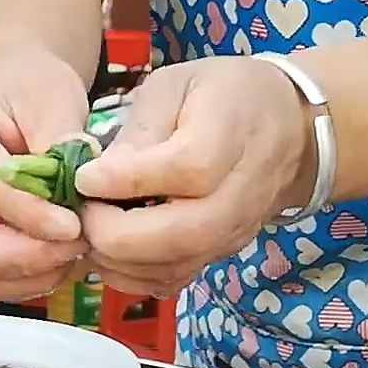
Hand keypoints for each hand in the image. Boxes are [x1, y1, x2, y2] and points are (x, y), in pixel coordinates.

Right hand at [0, 47, 93, 302]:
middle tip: (78, 245)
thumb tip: (79, 196)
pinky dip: (30, 279)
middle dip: (28, 260)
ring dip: (33, 276)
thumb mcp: (53, 96)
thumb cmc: (29, 84)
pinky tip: (61, 254)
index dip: (33, 217)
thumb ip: (63, 143)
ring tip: (75, 249)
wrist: (8, 88)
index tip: (76, 227)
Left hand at [74, 56, 316, 297]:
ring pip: (175, 266)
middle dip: (115, 232)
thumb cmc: (220, 96)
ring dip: (117, 259)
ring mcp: (233, 230)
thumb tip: (98, 177)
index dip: (128, 180)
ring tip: (89, 232)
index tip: (84, 177)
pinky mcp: (220, 253)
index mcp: (231, 131)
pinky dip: (132, 276)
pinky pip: (173, 281)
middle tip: (81, 213)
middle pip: (181, 232)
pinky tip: (109, 251)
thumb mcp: (174, 86)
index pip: (187, 169)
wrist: (286, 128)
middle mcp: (239, 191)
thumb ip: (139, 130)